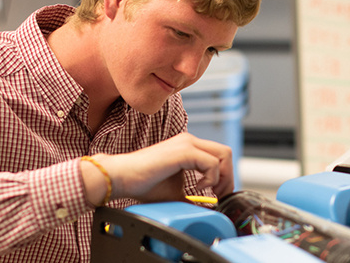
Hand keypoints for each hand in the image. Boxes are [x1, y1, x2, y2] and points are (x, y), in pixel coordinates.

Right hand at [81, 132, 233, 203]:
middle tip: (218, 195)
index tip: (218, 195)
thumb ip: (193, 196)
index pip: (219, 156)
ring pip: (223, 155)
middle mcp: (189, 141)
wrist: (122, 177)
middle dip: (228, 177)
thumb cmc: (143, 184)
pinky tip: (197, 188)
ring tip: (209, 192)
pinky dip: (210, 178)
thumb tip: (210, 209)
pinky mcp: (183, 151)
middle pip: (226, 153)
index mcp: (188, 147)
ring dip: (222, 177)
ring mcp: (187, 143)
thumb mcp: (176, 193)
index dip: (224, 176)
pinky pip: (211, 162)